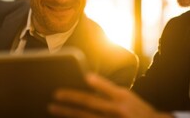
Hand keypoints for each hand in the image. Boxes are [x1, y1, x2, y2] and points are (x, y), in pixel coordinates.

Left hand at [48, 73, 172, 117]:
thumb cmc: (136, 109)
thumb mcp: (127, 96)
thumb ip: (109, 91)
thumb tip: (87, 82)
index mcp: (122, 96)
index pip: (107, 88)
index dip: (97, 82)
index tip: (85, 76)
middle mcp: (117, 110)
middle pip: (91, 103)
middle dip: (72, 98)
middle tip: (55, 94)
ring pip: (86, 117)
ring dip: (68, 112)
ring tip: (53, 107)